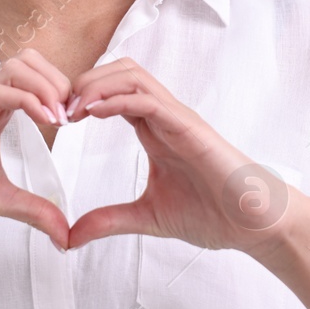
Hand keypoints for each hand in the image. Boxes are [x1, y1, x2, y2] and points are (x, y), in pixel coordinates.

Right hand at [0, 49, 72, 248]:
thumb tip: (65, 234)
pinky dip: (30, 99)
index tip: (78, 120)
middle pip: (29, 61)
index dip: (60, 91)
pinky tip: (47, 122)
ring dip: (48, 86)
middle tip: (75, 114)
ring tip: (63, 117)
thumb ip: (34, 210)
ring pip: (17, 66)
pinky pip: (0, 89)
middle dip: (60, 81)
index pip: (32, 78)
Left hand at [64, 58, 292, 255]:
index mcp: (154, 130)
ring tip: (71, 108)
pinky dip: (118, 99)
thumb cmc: (214, 214)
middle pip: (119, 71)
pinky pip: (148, 100)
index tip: (55, 118)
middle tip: (56, 109)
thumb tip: (71, 237)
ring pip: (132, 75)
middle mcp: (164, 116)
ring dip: (96, 84)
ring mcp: (177, 118)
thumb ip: (110, 221)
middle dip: (83, 82)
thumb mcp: (147, 218)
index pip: (112, 93)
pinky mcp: (189, 127)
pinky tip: (94, 112)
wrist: (254, 224)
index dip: (81, 98)